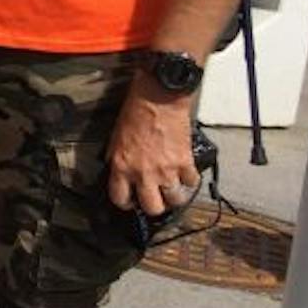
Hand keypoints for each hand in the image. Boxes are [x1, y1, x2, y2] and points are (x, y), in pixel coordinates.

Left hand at [104, 80, 199, 216]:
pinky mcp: (185, 163)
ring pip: (175, 200)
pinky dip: (190, 180)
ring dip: (174, 196)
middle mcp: (143, 173)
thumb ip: (119, 160)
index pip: (120, 198)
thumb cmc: (135, 113)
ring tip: (173, 189)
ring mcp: (166, 170)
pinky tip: (186, 174)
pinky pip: (191, 182)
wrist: (158, 99)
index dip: (125, 203)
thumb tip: (122, 173)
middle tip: (156, 199)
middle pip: (151, 208)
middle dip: (154, 207)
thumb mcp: (116, 140)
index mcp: (122, 166)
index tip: (130, 202)